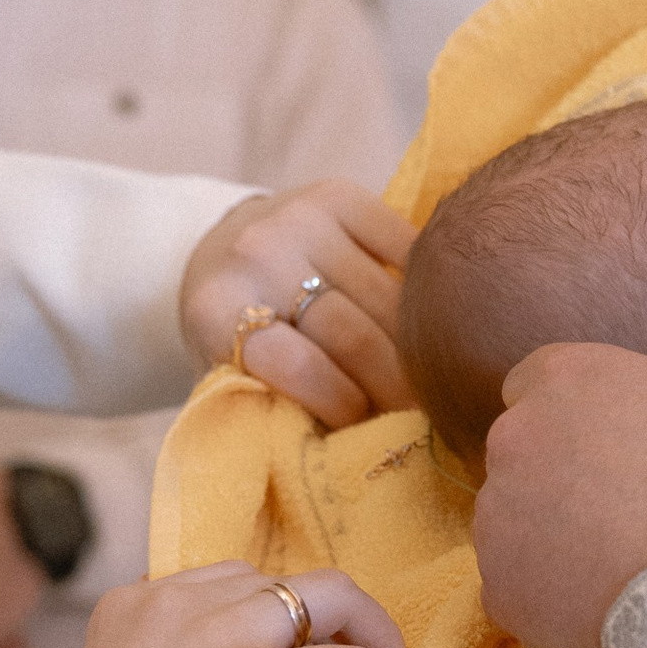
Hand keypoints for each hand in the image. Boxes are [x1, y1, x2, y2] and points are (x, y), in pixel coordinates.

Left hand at [182, 180, 415, 426]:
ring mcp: (298, 217)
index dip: (343, 405)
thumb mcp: (239, 375)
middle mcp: (255, 253)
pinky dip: (423, 288)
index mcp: (217, 309)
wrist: (223, 252)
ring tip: (429, 378)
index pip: (297, 365)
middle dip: (395, 385)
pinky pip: (407, 247)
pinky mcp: (338, 194)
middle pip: (353, 333)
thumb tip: (358, 453)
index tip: (369, 428)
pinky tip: (425, 319)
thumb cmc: (239, 337)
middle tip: (420, 416)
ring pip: (389, 298)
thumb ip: (281, 406)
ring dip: (417, 346)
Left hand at [472, 346, 646, 647]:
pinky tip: (600, 610)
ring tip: (615, 572)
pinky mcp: (499, 587)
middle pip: (521, 455)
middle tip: (615, 516)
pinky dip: (548, 600)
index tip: (600, 450)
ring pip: (514, 524)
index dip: (570, 420)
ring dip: (550, 540)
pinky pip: (516, 588)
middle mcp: (516, 436)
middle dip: (557, 479)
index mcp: (567, 379)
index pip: (534, 384)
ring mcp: (497, 514)